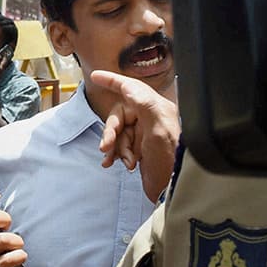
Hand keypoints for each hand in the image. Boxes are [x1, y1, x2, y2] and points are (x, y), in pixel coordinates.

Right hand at [93, 70, 179, 201]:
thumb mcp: (158, 131)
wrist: (171, 190)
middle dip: (111, 133)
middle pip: (119, 116)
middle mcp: (150, 118)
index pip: (130, 88)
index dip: (112, 81)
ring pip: (118, 133)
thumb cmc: (169, 160)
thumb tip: (129, 88)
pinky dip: (115, 154)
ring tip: (123, 161)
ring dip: (116, 148)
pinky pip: (120, 145)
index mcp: (155, 109)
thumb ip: (145, 106)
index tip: (95, 76)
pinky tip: (113, 163)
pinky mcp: (140, 148)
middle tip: (106, 147)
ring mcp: (144, 133)